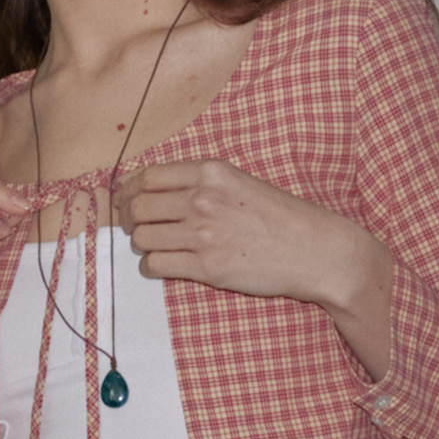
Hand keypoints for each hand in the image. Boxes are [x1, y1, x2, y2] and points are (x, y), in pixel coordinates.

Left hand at [116, 158, 389, 319]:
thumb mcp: (241, 183)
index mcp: (210, 171)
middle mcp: (202, 198)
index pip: (148, 177)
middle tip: (131, 226)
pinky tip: (162, 265)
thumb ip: (203, 183)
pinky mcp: (206, 267)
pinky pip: (156, 265)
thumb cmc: (281, 218)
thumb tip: (159, 192)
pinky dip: (152, 266)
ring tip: (153, 246)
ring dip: (141, 243)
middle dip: (128, 218)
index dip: (128, 190)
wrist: (313, 250)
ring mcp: (203, 233)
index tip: (126, 200)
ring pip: (143, 237)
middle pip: (138, 207)